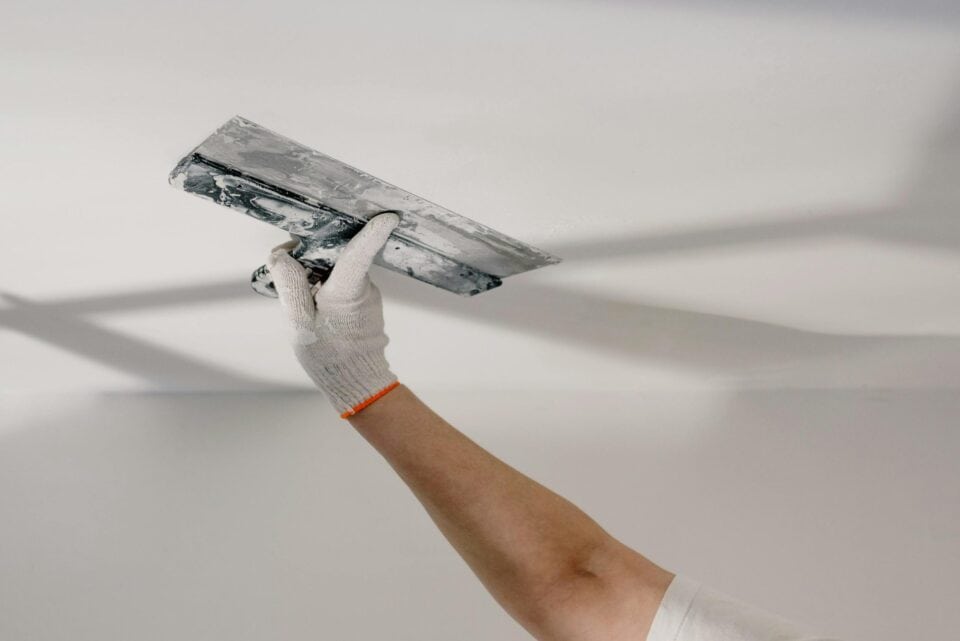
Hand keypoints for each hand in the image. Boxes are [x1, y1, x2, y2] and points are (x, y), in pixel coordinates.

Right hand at [267, 213, 400, 416]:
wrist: (357, 381)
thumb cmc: (329, 357)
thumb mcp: (300, 324)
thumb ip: (291, 286)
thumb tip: (283, 255)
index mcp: (347, 292)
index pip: (359, 256)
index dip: (371, 234)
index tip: (387, 217)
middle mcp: (364, 288)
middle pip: (338, 255)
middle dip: (312, 255)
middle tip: (289, 272)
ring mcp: (367, 293)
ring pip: (338, 269)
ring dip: (317, 274)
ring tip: (305, 300)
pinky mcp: (365, 300)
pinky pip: (343, 281)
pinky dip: (327, 286)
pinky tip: (316, 304)